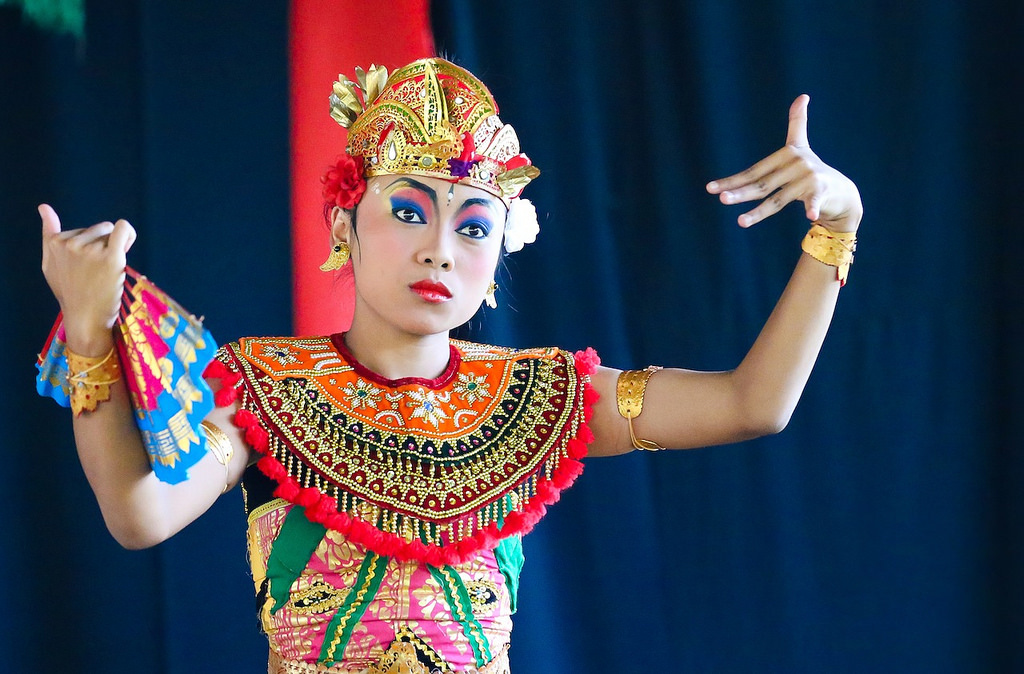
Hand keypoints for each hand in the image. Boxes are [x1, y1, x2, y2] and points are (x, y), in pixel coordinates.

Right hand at [40, 204, 136, 353]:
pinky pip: (123, 230)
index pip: (83, 230)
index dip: (92, 245)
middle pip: (99, 230)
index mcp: (55, 243)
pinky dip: (128, 232)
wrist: (85, 318)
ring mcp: (90, 251)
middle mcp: (70, 244)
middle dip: (103, 245)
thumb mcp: (51, 264)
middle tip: (98, 270)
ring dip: (115, 248)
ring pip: (112, 235)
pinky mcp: (110, 258)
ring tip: (107, 271)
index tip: (88, 267)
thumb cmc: (71, 293)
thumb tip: (44, 206)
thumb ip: (49, 235)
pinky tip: (127, 241)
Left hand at [705, 95, 862, 232]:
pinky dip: (812, 207)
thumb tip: (803, 95)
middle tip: (722, 199)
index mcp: (787, 154)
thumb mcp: (802, 147)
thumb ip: (798, 123)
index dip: (732, 180)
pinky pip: (813, 201)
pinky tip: (810, 216)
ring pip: (778, 200)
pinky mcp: (822, 190)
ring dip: (759, 212)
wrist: (842, 192)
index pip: (753, 171)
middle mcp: (796, 164)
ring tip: (740, 222)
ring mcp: (809, 178)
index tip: (710, 188)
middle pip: (762, 185)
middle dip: (740, 193)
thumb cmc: (814, 172)